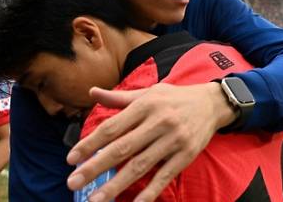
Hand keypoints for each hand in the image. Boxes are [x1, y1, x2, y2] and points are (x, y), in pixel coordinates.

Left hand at [66, 82, 236, 201]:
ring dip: (116, 184)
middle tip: (73, 181)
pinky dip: (149, 192)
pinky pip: (164, 177)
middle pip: (122, 148)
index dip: (90, 143)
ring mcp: (173, 140)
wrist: (212, 103)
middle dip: (95, 166)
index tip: (71, 158)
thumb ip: (119, 98)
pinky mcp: (186, 155)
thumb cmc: (174, 98)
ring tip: (96, 199)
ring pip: (140, 165)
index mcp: (146, 105)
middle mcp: (159, 122)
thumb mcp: (148, 93)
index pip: (112, 126)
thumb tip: (92, 92)